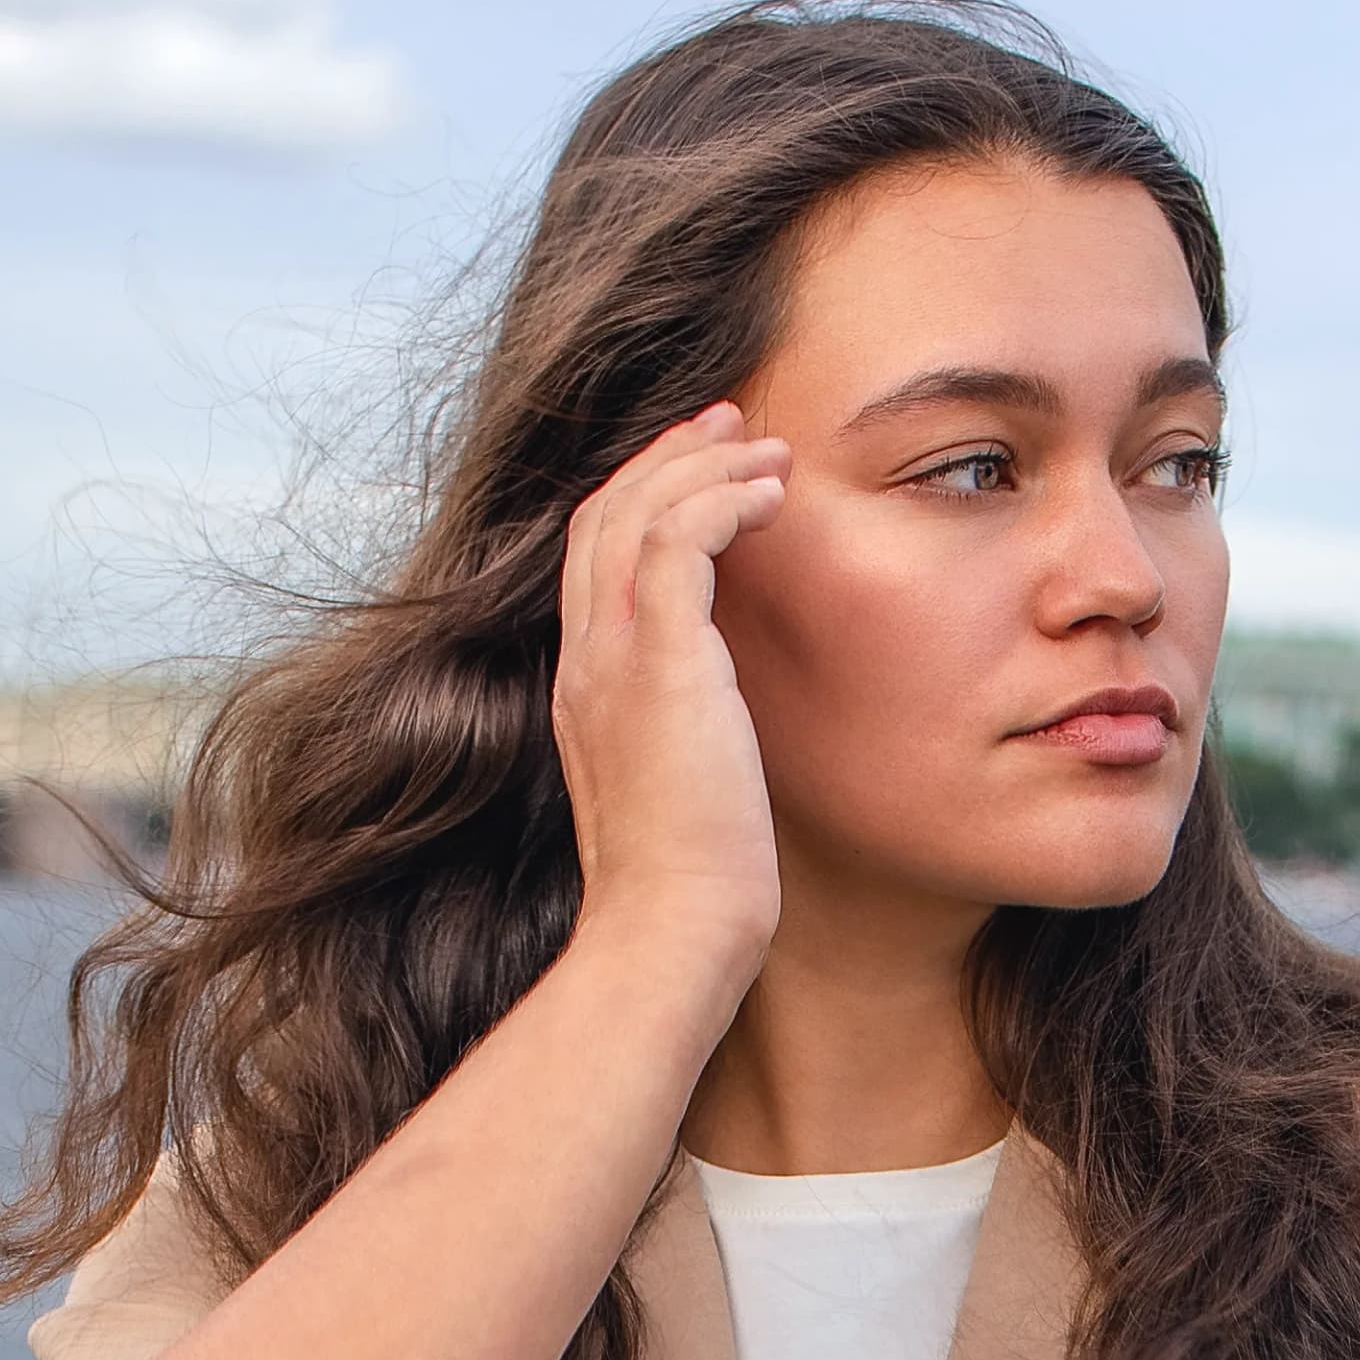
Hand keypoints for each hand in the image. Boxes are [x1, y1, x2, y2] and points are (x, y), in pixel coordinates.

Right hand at [549, 404, 787, 986]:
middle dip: (669, 456)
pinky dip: (724, 499)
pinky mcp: (659, 663)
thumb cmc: (690, 895)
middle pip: (604, 513)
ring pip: (636, 509)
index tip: (706, 472)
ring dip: (706, 465)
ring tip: (770, 450)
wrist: (669, 935)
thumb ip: (691, 737)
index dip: (645, 499)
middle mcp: (585, 661)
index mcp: (585, 689)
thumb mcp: (684, 793)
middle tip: (734, 424)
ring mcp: (613, 658)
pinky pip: (678, 538)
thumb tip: (732, 726)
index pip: (595, 560)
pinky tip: (773, 497)